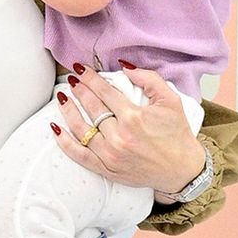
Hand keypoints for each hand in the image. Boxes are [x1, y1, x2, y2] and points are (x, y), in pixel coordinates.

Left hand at [51, 63, 205, 192]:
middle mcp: (119, 136)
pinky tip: (56, 128)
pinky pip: (79, 155)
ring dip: (68, 111)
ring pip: (81, 129)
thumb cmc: (177, 134)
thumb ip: (149, 79)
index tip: (80, 69)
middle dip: (79, 90)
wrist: (182, 170)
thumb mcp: (171, 101)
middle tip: (72, 79)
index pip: (104, 91)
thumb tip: (125, 67)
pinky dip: (64, 142)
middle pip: (91, 107)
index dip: (89, 78)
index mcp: (134, 117)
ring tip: (62, 97)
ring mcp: (110, 155)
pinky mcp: (107, 169)